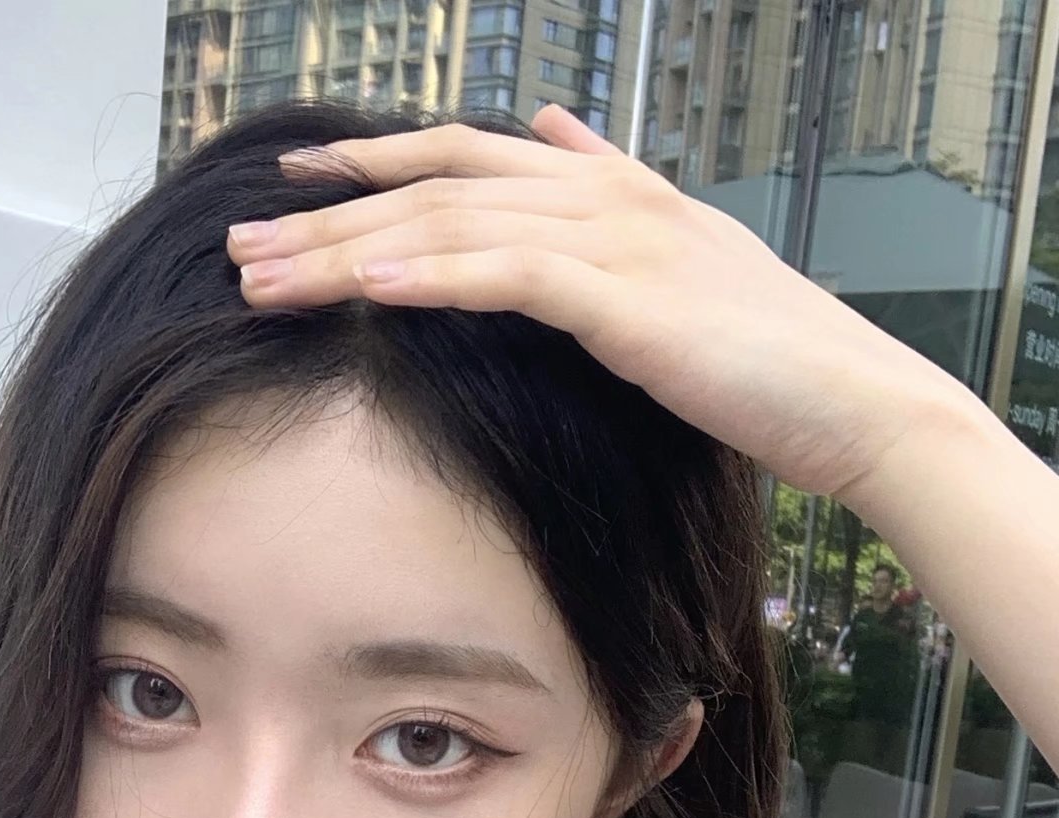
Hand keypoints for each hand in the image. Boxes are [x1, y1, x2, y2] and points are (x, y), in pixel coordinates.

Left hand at [226, 105, 972, 510]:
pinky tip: (369, 286)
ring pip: (453, 224)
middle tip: (242, 244)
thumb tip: (558, 135)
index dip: (374, 165)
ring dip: (352, 248)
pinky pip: (510, 276)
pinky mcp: (627, 300)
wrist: (854, 403)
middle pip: (435, 187)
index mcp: (605, 192)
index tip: (294, 184)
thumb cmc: (767, 359)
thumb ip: (612, 192)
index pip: (464, 159)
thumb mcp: (683, 259)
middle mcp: (601, 199)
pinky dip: (435, 275)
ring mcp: (614, 242)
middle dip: (328, 217)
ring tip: (268, 274)